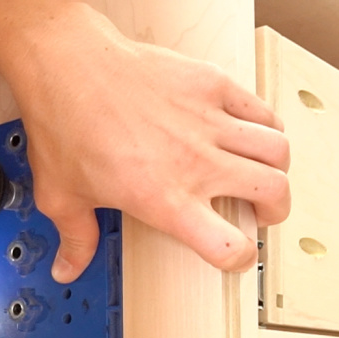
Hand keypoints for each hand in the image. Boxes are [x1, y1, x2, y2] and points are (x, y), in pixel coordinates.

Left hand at [0, 3, 289, 281]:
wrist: (67, 67)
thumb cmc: (64, 125)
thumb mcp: (61, 196)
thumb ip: (76, 238)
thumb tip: (68, 268)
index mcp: (164, 200)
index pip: (229, 246)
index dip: (239, 258)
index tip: (235, 255)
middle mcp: (195, 163)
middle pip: (272, 192)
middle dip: (274, 210)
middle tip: (263, 211)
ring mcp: (209, 122)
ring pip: (276, 150)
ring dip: (276, 168)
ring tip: (263, 172)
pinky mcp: (211, 85)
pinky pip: (261, 110)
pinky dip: (266, 126)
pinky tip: (251, 132)